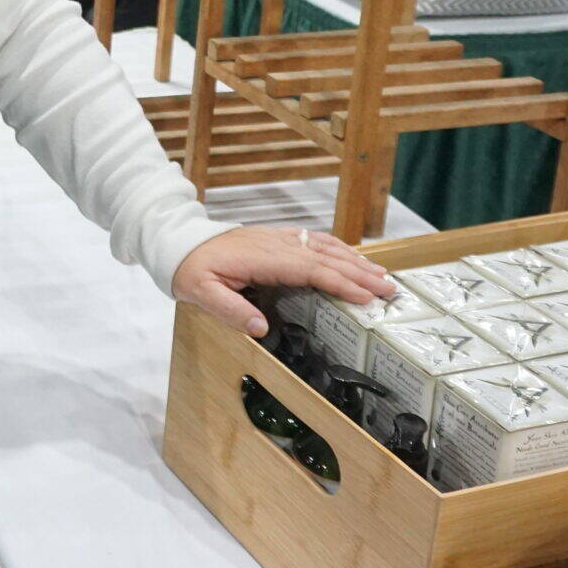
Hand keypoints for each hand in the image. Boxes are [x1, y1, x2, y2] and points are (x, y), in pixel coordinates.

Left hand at [172, 225, 394, 337]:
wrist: (177, 242)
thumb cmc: (189, 270)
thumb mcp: (201, 294)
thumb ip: (231, 311)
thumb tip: (261, 329)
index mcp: (262, 259)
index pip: (310, 270)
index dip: (340, 283)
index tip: (366, 297)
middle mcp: (275, 244)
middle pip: (326, 257)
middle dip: (360, 273)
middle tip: (390, 289)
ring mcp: (276, 238)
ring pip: (323, 246)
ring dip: (354, 260)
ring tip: (381, 275)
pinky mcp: (274, 237)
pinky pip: (313, 240)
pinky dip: (337, 249)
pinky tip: (351, 257)